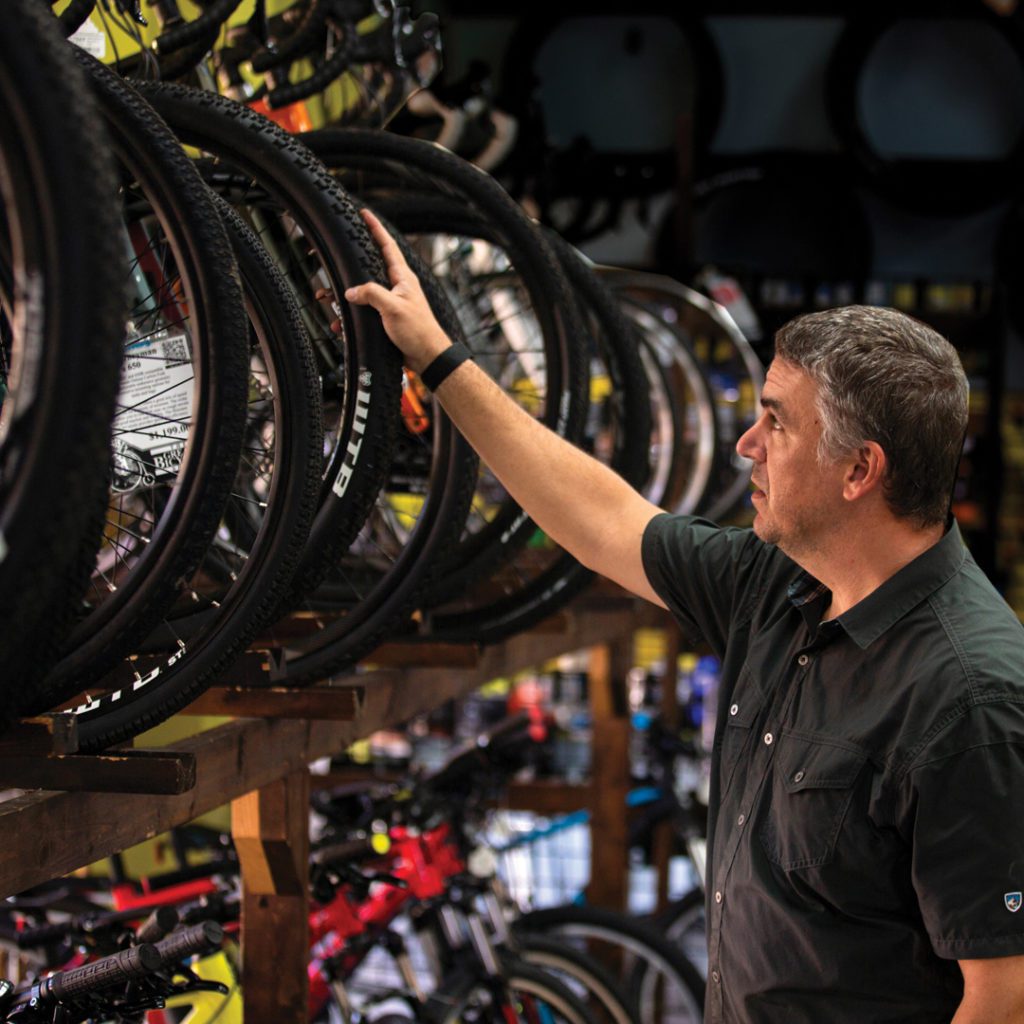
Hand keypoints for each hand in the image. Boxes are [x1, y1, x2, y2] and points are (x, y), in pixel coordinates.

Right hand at [344, 208, 452, 372]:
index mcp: (402, 278)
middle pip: (368, 268)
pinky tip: (340, 325)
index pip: (387, 246)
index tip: (364, 214)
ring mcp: (391, 303)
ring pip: (362, 293)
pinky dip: (350, 318)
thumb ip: (371, 294)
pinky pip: (363, 313)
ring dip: (344, 298)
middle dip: (347, 267)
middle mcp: (397, 287)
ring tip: (326, 298)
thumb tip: (351, 291)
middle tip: (330, 260)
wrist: (428, 357)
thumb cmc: (419, 331)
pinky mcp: (387, 319)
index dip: (375, 229)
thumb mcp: (393, 308)